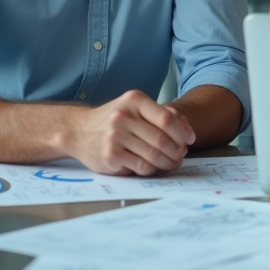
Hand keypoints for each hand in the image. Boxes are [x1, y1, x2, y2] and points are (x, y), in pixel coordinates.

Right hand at [64, 90, 195, 175]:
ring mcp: (115, 137)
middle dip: (177, 151)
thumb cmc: (115, 120)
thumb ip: (164, 116)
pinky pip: (141, 166)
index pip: (167, 118)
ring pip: (154, 155)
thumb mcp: (136, 109)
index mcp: (134, 100)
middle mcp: (123, 116)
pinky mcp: (110, 156)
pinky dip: (152, 169)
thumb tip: (190, 134)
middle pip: (162, 139)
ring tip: (171, 163)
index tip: (187, 140)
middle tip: (181, 156)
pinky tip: (154, 166)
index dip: (182, 132)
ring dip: (168, 163)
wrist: (79, 130)